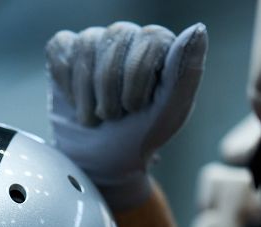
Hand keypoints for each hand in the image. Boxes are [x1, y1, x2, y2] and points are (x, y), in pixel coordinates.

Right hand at [46, 22, 206, 211]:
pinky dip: (66, 82)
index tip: (134, 109)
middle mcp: (130, 37)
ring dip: (87, 92)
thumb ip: (186, 72)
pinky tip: (76, 102)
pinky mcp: (67, 49)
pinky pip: (62, 48)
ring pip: (87, 44)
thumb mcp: (168, 113)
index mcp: (160, 47)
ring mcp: (96, 41)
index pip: (150, 39)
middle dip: (110, 88)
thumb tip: (198, 30)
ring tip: (94, 117)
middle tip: (112, 118)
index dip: (137, 77)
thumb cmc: (138, 137)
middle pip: (116, 38)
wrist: (98, 162)